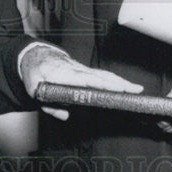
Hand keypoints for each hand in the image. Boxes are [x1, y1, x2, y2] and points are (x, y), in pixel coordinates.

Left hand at [20, 44, 141, 120]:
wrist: (35, 55)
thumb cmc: (35, 73)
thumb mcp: (35, 90)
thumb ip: (49, 105)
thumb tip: (66, 115)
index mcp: (64, 74)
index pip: (87, 79)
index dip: (103, 84)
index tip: (116, 89)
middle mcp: (76, 69)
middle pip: (101, 76)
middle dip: (119, 83)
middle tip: (136, 90)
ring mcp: (81, 69)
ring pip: (103, 74)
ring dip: (120, 81)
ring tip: (135, 89)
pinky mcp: (84, 71)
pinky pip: (100, 75)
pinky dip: (113, 79)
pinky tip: (122, 86)